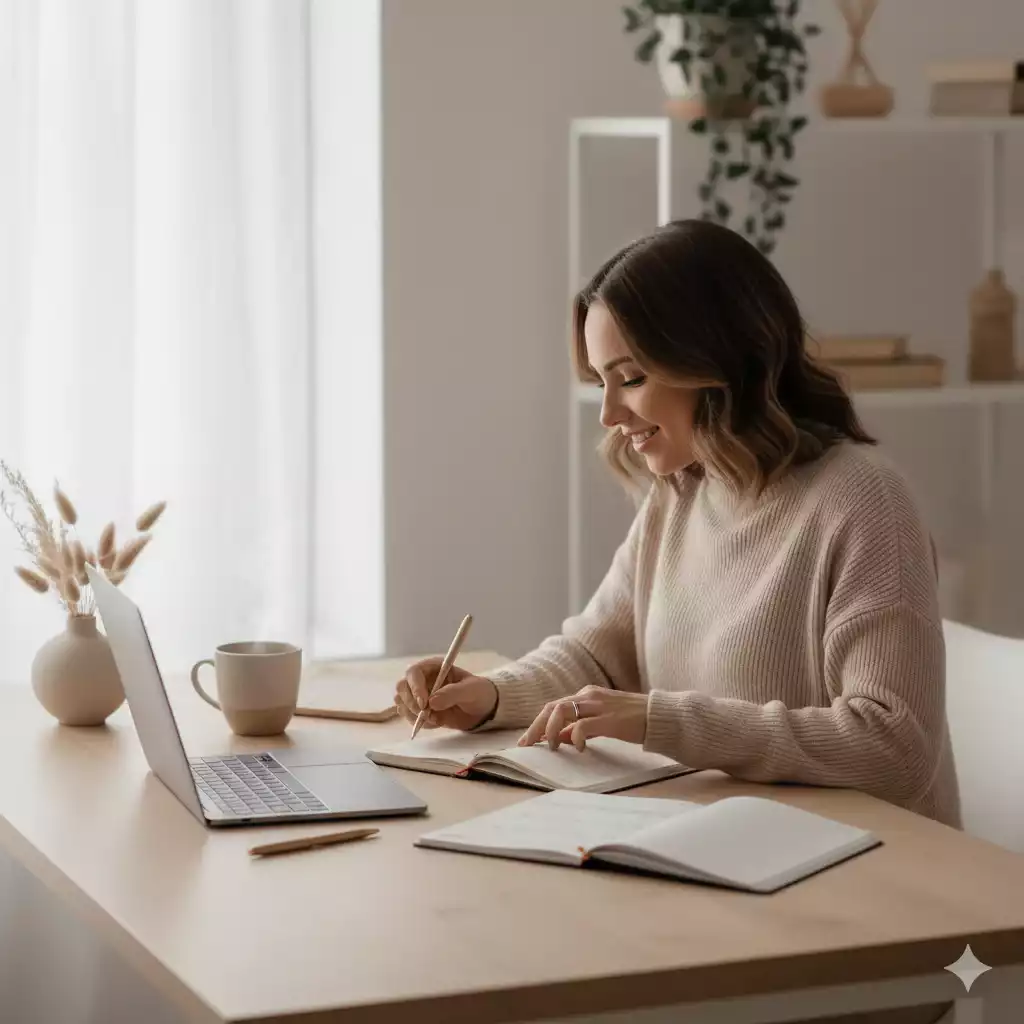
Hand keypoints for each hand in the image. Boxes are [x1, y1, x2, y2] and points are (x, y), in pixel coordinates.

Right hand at [393, 657, 497, 731]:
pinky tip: (436, 722)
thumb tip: (432, 702)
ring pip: (401, 703)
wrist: (482, 709)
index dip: (415, 687)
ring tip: (435, 718)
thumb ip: (453, 693)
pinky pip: (409, 717)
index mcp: (434, 667)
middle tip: (426, 714)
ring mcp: (419, 695)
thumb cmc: (478, 692)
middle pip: (401, 687)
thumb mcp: (471, 690)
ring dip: (414, 714)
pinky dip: (419, 723)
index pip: (413, 672)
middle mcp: (423, 680)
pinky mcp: (420, 710)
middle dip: (410, 702)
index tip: (424, 703)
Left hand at [518, 685, 647, 750]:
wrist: (660, 716)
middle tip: (526, 745)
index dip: (538, 722)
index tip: (527, 740)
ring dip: (549, 730)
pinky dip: (574, 737)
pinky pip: (582, 726)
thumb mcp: (602, 721)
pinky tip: (578, 748)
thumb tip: (558, 738)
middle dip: (536, 727)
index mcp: (587, 694)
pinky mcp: (609, 719)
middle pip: (551, 707)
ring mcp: (598, 705)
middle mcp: (589, 695)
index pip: (554, 705)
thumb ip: (581, 727)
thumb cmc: (633, 721)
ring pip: (561, 711)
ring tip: (550, 747)